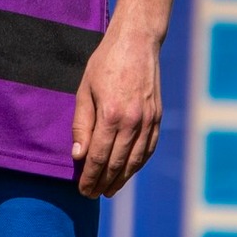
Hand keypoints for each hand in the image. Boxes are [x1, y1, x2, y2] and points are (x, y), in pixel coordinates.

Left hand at [70, 22, 161, 197]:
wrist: (137, 42)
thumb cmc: (105, 63)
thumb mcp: (84, 90)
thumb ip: (81, 124)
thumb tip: (78, 156)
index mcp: (111, 115)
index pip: (97, 158)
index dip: (89, 177)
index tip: (82, 190)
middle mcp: (133, 121)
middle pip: (116, 164)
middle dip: (103, 183)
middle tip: (92, 194)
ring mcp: (148, 120)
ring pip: (135, 160)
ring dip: (121, 179)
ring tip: (109, 190)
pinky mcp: (158, 117)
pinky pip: (149, 148)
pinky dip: (139, 164)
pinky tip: (129, 171)